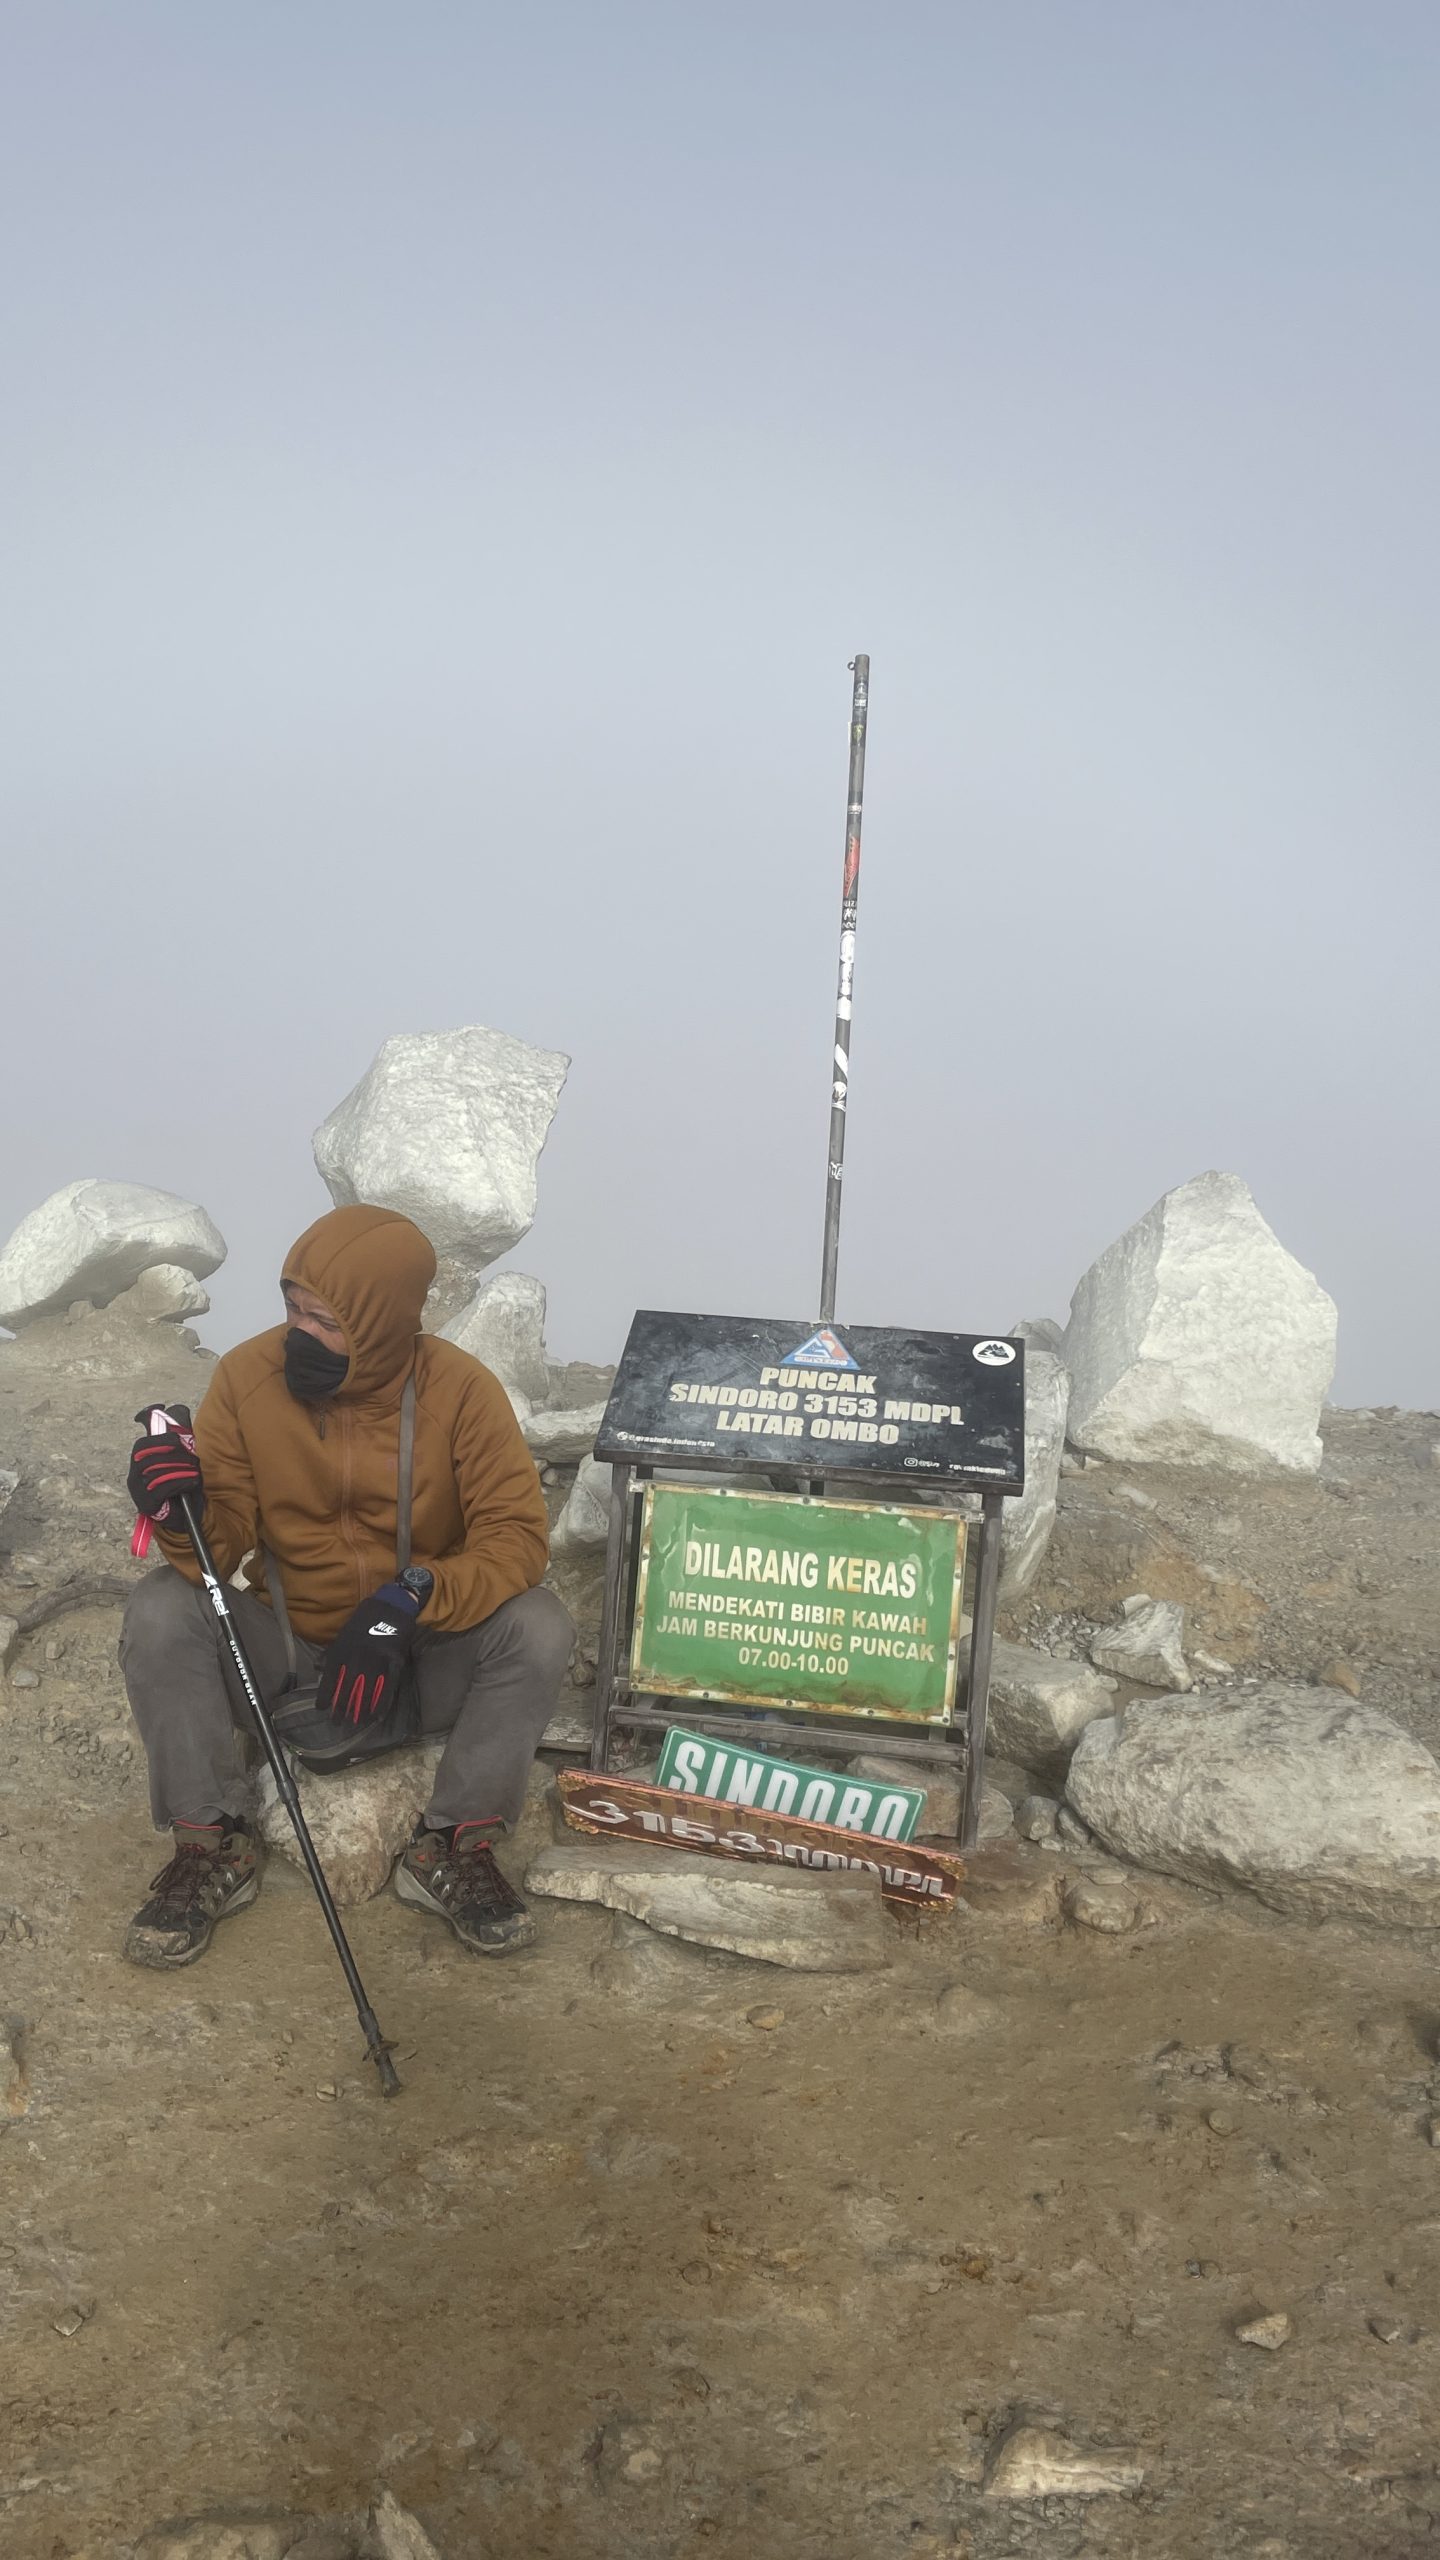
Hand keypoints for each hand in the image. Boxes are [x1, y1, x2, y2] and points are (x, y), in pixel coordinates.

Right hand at [128, 1410, 202, 1520]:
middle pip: (149, 1456)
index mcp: (139, 1462)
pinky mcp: (146, 1503)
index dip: (159, 1439)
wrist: (183, 1518)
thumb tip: (180, 1410)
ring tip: (196, 1471)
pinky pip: (161, 1487)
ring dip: (181, 1469)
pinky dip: (180, 1482)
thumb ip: (179, 1442)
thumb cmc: (181, 1487)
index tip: (177, 1439)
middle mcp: (134, 1475)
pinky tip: (192, 1482)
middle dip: (175, 1454)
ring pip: (157, 1471)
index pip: (142, 1445)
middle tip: (194, 1458)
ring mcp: (137, 1490)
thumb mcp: (181, 1462)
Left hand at [318, 1579, 425, 1727]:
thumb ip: (332, 1652)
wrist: (390, 1607)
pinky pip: (386, 1688)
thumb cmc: (364, 1621)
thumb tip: (318, 1667)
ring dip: (360, 1710)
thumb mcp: (344, 1634)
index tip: (321, 1710)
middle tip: (337, 1724)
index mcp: (342, 1650)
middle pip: (347, 1690)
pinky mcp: (392, 1663)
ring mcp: (375, 1662)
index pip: (330, 1679)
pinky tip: (377, 1716)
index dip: (325, 1696)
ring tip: (356, 1723)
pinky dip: (381, 1704)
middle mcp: (356, 1658)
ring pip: (366, 1692)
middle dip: (341, 1709)